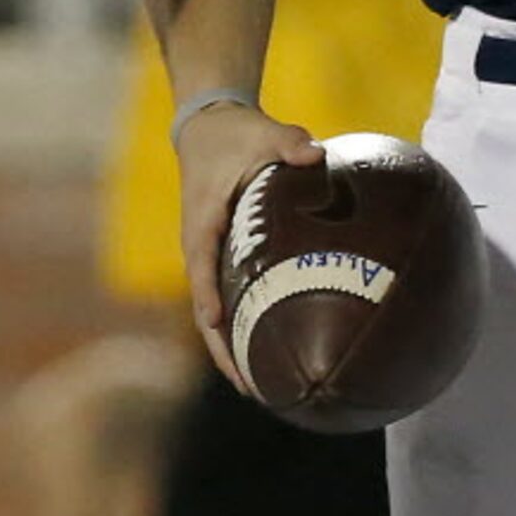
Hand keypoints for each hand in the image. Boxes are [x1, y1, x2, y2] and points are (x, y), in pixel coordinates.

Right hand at [173, 101, 323, 392]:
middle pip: (206, 309)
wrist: (208, 125)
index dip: (208, 297)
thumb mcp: (262, 132)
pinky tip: (266, 351)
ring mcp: (208, 255)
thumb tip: (316, 153)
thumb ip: (288, 142)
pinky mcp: (219, 256)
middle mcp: (199, 245)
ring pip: (214, 312)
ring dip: (231, 349)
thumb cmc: (236, 133)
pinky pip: (227, 297)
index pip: (201, 266)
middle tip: (252, 390)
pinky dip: (242, 327)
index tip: (218, 326)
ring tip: (259, 390)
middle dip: (224, 350)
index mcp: (203, 220)